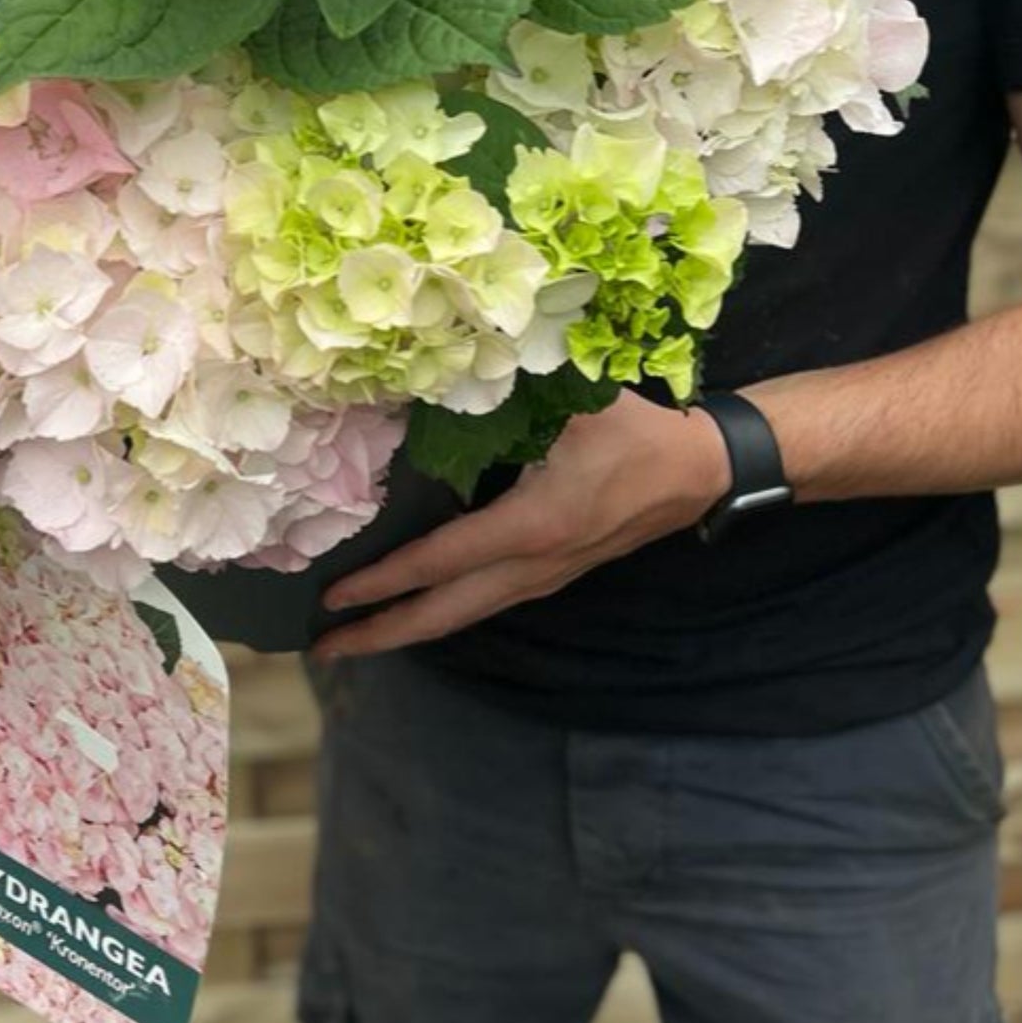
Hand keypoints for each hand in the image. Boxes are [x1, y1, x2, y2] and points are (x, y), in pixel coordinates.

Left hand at [313, 391, 731, 660]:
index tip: (331, 596)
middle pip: (443, 616)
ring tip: (356, 635)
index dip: (381, 580)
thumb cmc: (634, 430)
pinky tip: (417, 606)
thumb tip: (435, 372)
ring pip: (464, 616)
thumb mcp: (571, 399)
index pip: (439, 561)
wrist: (699, 472)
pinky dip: (442, 610)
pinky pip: (486, 603)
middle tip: (322, 650)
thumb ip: (504, 392)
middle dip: (380, 633)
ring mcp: (544, 578)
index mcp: (532, 526)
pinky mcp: (553, 575)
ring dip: (408, 628)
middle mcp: (533, 566)